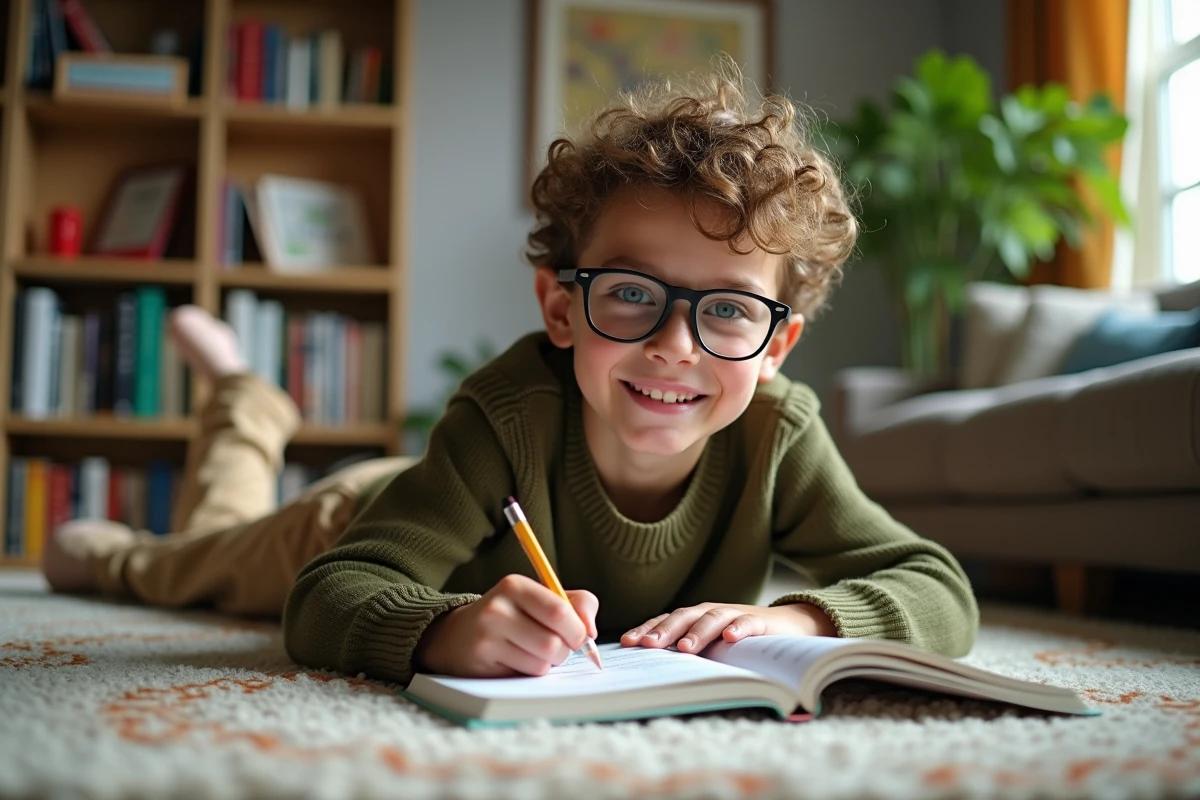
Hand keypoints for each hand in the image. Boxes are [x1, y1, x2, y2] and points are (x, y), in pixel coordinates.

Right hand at [414, 574, 598, 677]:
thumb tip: (591, 631)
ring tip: (533, 652)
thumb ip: (578, 604)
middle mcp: (497, 609)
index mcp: (515, 586)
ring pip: (541, 664)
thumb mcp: (543, 598)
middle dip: (564, 651)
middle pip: (553, 643)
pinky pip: (524, 677)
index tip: (577, 635)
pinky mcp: (481, 665)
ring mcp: (486, 638)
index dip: (577, 630)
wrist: (460, 634)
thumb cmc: (514, 615)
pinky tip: (515, 661)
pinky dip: (529, 673)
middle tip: (555, 646)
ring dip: (547, 664)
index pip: (560, 611)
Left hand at [621, 602, 835, 653]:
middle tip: (648, 645)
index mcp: (696, 618)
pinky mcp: (763, 622)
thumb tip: (653, 669)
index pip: (666, 621)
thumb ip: (689, 651)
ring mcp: (736, 615)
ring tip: (685, 648)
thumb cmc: (743, 639)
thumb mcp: (713, 646)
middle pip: (684, 616)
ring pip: (713, 619)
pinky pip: (749, 623)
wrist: (791, 627)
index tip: (626, 642)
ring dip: (697, 632)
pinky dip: (739, 628)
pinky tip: (730, 638)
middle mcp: (712, 613)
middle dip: (665, 630)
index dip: (647, 629)